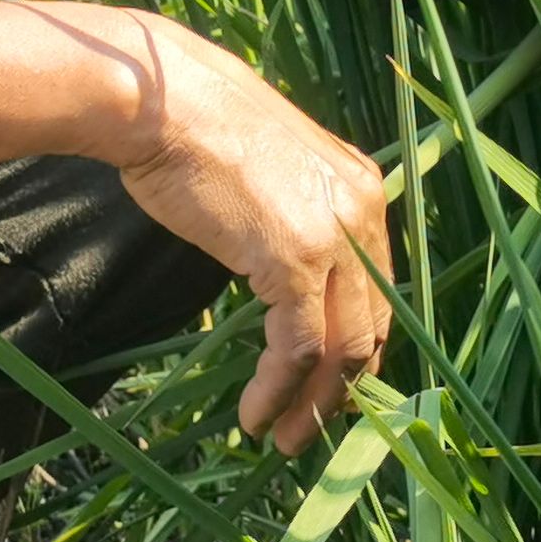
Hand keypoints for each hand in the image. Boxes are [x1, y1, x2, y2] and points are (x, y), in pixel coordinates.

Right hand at [64, 9, 394, 453]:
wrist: (163, 102)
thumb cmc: (194, 131)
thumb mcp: (266, 172)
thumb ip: (292, 216)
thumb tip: (279, 264)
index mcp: (361, 188)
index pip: (377, 288)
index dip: (356, 346)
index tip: (328, 385)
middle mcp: (362, 212)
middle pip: (371, 324)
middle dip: (342, 388)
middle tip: (310, 427)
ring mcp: (334, 237)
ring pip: (343, 347)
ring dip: (312, 404)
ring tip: (282, 439)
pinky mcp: (295, 261)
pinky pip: (298, 347)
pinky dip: (279, 389)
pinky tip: (254, 413)